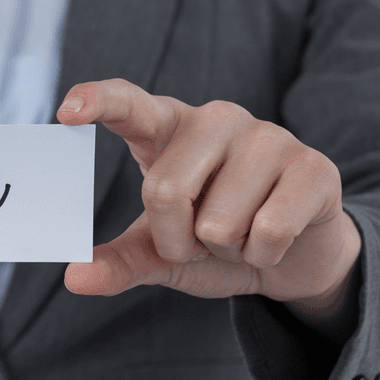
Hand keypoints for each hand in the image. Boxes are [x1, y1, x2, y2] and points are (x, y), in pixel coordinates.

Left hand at [57, 80, 360, 306]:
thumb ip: (119, 261)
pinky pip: (268, 231)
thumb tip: (75, 277)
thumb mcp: (161, 253)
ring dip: (225, 249)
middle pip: (163, 190)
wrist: (294, 257)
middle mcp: (216, 119)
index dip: (98, 102)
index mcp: (169, 129)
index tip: (66, 110)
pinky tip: (276, 239)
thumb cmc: (216, 242)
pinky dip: (263, 255)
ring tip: (242, 233)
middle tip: (203, 237)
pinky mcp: (313, 165)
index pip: (129, 104)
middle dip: (177, 238)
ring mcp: (268, 136)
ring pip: (217, 221)